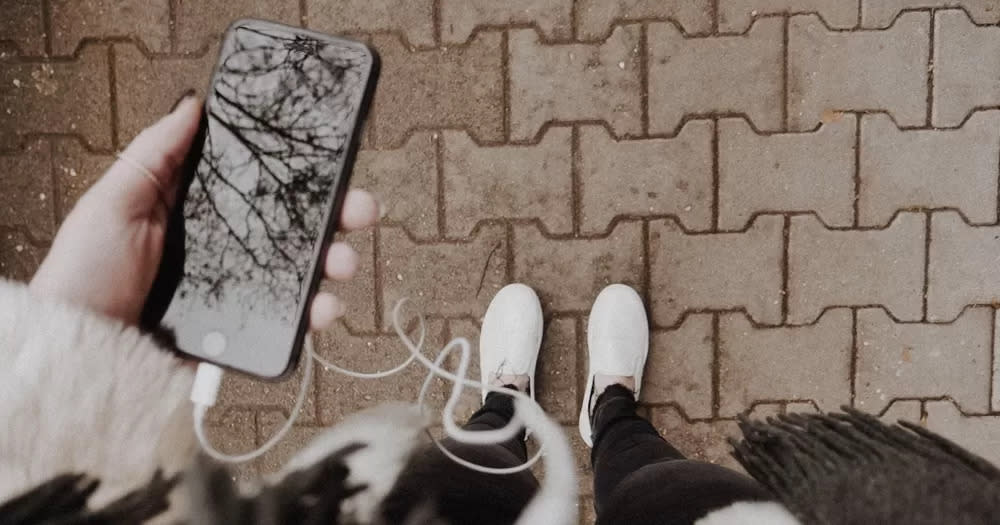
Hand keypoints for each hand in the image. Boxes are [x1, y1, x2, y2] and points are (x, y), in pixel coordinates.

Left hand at [29, 95, 377, 330]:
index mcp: (201, 214)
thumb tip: (193, 105)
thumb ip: (156, 154)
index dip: (301, 176)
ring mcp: (240, 292)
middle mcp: (229, 251)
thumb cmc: (86, 275)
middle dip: (338, 216)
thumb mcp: (114, 201)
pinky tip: (324, 307)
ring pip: (305, 273)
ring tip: (343, 262)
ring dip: (336, 263)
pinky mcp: (246, 334)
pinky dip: (317, 314)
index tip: (334, 162)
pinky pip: (292, 321)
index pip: (262, 187)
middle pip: (296, 228)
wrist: (82, 351)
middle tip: (360, 210)